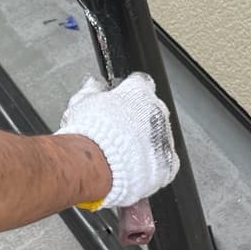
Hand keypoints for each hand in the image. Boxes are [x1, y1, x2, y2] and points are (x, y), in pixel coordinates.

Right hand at [55, 73, 179, 208]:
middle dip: (139, 118)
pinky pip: (166, 161)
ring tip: (124, 153)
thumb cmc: (89, 134)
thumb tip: (93, 85)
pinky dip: (155, 164)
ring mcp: (164, 138)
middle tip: (120, 130)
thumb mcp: (83, 104)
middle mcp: (156, 111)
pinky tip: (137, 166)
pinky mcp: (168, 163)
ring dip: (147, 142)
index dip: (130, 92)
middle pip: (153, 110)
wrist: (96, 165)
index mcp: (138, 92)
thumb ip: (92, 91)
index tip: (121, 100)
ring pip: (160, 136)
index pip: (140, 83)